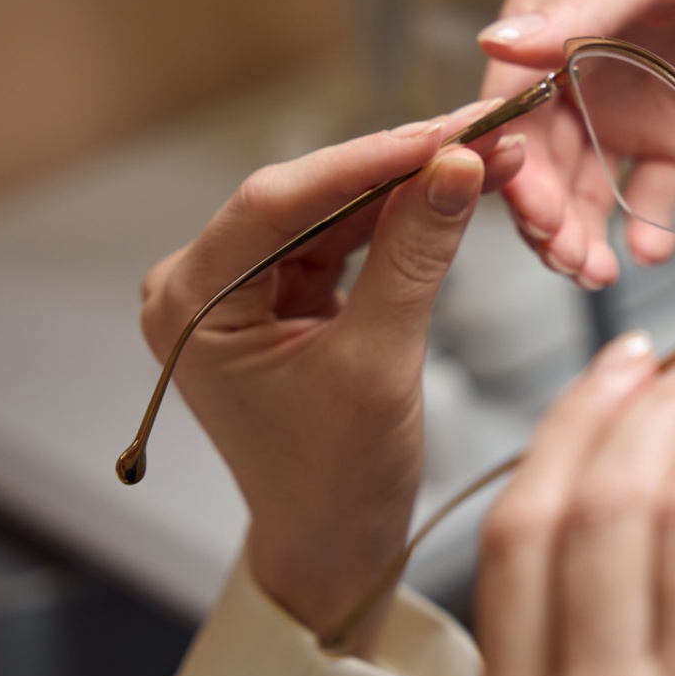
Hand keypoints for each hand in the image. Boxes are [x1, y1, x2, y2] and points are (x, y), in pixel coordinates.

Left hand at [139, 102, 522, 650]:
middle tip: (480, 131)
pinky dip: (399, 216)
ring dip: (408, 184)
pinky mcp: (280, 292)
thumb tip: (457, 167)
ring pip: (331, 209)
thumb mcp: (379, 365)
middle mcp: (201, 284)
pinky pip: (344, 236)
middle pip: (306, 195)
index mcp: (190, 305)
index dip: (367, 158)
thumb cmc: (332, 482)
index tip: (444, 132)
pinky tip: (452, 189)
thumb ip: (415, 258)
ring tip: (484, 154)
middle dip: (398, 165)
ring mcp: (241, 286)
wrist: (331, 544)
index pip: (277, 201)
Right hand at [479, 0, 674, 287]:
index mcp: (551, 18)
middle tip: (568, 256)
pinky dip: (652, 223)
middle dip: (549, 214)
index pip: (511, 104)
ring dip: (589, 232)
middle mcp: (580, 70)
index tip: (528, 206)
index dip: (512, 160)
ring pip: (593, 186)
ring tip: (599, 271)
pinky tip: (653, 250)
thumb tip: (498, 44)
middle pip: (547, 160)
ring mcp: (632, 104)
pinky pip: (660, 188)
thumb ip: (579, 13)